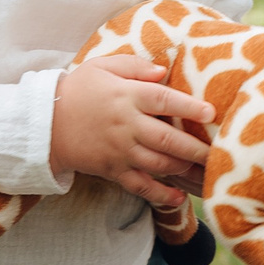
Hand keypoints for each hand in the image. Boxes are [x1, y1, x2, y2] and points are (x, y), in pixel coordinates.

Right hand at [49, 55, 215, 206]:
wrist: (44, 123)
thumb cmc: (78, 90)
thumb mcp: (102, 66)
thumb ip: (134, 66)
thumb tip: (162, 71)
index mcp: (126, 96)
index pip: (163, 101)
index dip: (188, 108)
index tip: (210, 113)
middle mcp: (126, 125)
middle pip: (167, 139)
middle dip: (196, 147)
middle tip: (219, 152)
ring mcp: (120, 151)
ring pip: (158, 164)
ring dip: (183, 168)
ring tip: (204, 168)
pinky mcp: (113, 170)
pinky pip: (141, 186)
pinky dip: (161, 195)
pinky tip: (180, 198)